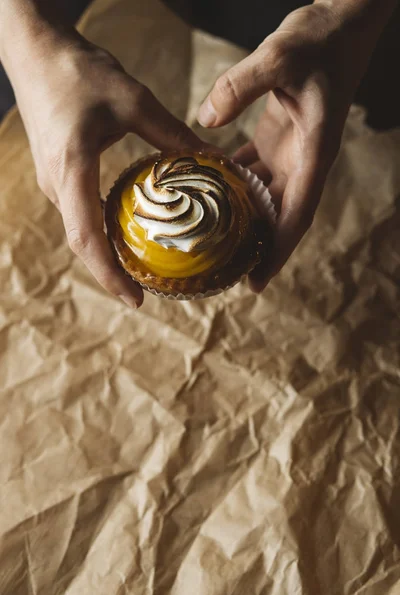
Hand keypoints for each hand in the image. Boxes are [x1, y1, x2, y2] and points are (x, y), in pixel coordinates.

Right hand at [4, 22, 203, 308]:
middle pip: (82, 243)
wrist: (34, 51)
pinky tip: (129, 232)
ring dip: (107, 254)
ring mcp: (53, 181)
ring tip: (141, 270)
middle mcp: (57, 184)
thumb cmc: (78, 71)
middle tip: (145, 293)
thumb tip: (213, 161)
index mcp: (72, 169)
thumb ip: (171, 134)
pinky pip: (80, 213)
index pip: (86, 237)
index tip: (136, 299)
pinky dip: (102, 231)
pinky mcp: (57, 174)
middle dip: (111, 273)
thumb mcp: (132, 99)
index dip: (110, 274)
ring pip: (80, 230)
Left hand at [198, 0, 395, 291]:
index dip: (278, 249)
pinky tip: (206, 197)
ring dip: (243, 222)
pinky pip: (251, 174)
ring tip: (213, 246)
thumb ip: (242, 84)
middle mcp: (303, 160)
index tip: (257, 280)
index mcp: (314, 152)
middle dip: (258, 248)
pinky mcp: (274, 140)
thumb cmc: (320, 40)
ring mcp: (289, 153)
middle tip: (228, 275)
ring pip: (264, 199)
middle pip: (280, 217)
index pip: (297, 213)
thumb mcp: (280, 55)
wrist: (338, 24)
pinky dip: (232, 189)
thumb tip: (207, 119)